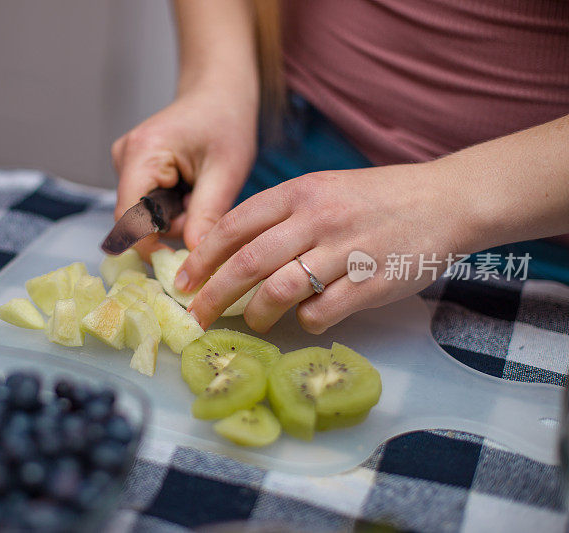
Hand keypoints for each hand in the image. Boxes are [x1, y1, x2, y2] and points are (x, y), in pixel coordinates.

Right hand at [111, 85, 256, 258]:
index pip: (129, 217)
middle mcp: (124, 158)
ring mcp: (126, 164)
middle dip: (173, 225)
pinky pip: (149, 205)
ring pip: (144, 215)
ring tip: (201, 193)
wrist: (219, 91)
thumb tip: (195, 257)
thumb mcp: (226, 171)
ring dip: (175, 217)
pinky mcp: (134, 170)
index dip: (151, 245)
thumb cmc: (226, 121)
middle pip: (137, 219)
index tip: (184, 260)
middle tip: (206, 208)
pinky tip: (190, 189)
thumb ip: (208, 215)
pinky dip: (173, 207)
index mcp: (142, 153)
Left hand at [177, 161, 475, 332]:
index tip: (184, 281)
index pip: (235, 225)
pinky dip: (305, 320)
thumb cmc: (376, 199)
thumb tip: (230, 254)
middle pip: (248, 262)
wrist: (444, 201)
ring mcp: (346, 251)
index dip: (203, 257)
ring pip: (280, 289)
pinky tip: (306, 318)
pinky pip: (322, 311)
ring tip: (255, 322)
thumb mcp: (323, 190)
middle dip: (214, 294)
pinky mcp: (372, 283)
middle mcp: (318, 219)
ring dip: (258, 313)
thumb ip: (281, 216)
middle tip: (196, 316)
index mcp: (300, 192)